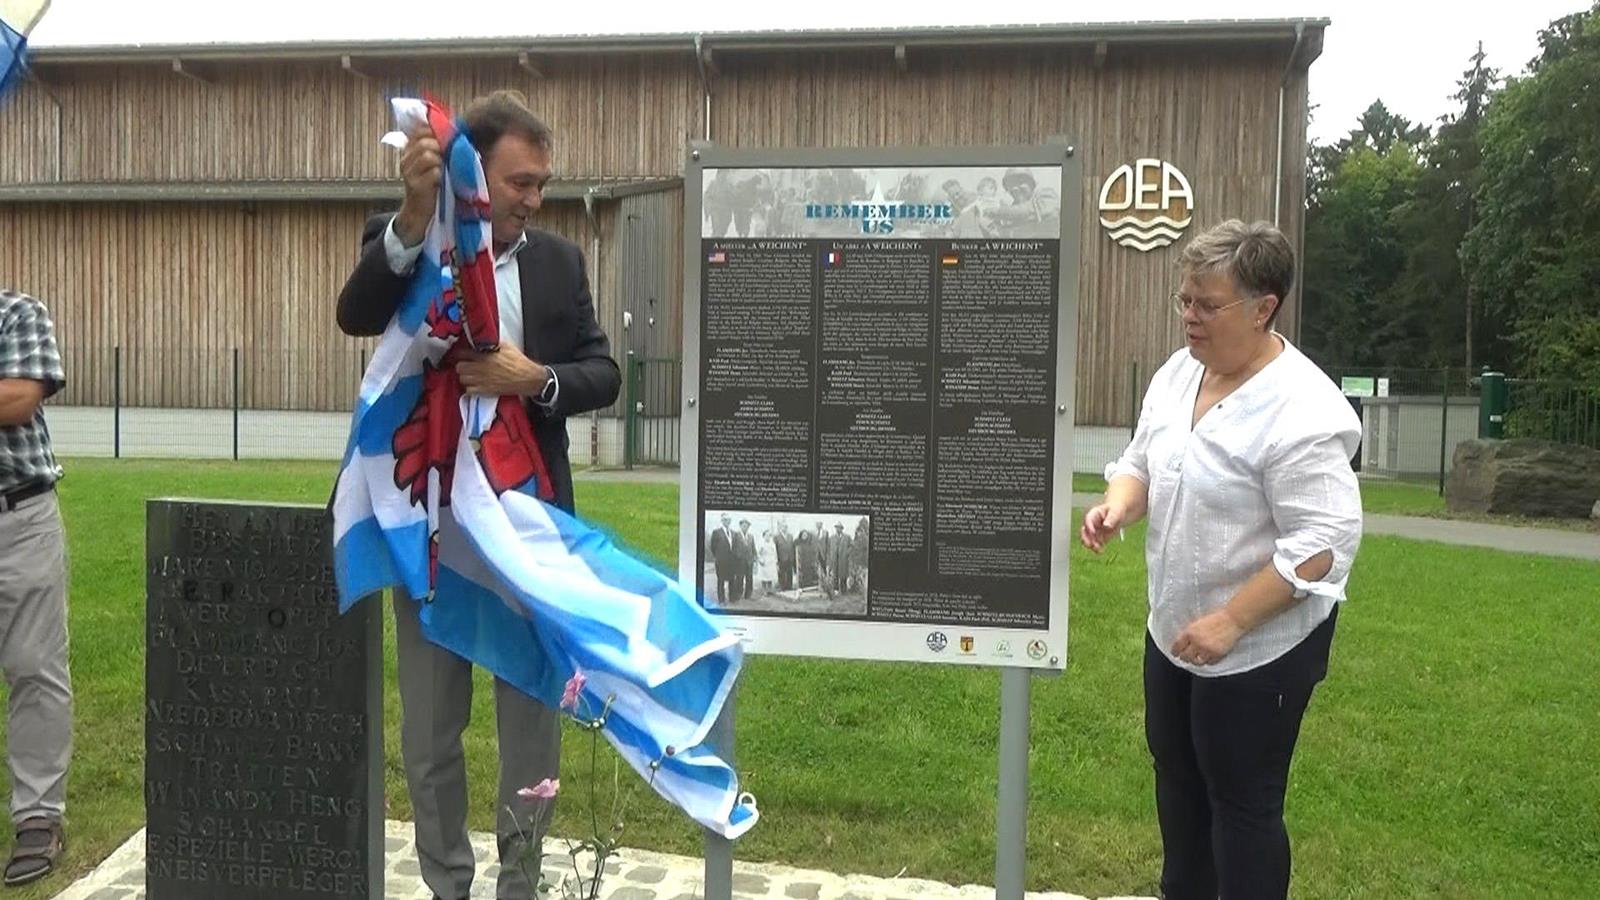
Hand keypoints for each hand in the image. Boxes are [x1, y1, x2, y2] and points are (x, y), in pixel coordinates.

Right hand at [393, 125, 441, 245]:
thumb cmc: (430, 187)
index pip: (419, 131)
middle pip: (424, 143)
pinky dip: (442, 175)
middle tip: (451, 156)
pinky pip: (434, 173)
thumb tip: (456, 133)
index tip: (449, 139)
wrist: (418, 214)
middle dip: (442, 147)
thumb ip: (437, 150)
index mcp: (408, 151)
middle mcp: (406, 160)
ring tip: (446, 169)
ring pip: (428, 156)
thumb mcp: (431, 166)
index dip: (436, 132)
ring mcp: (409, 173)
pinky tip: (443, 181)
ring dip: (442, 161)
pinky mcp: (416, 187)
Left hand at [455, 346, 548, 397]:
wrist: (527, 378)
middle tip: (466, 364)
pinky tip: (475, 384)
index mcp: (484, 355)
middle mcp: (480, 368)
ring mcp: (482, 380)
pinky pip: (468, 390)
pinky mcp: (485, 391)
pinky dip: (470, 387)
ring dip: (465, 376)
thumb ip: (492, 343)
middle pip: (459, 367)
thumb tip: (484, 339)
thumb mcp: (506, 346)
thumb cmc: (518, 362)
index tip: (462, 354)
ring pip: (462, 379)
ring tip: (470, 374)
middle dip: (462, 365)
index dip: (461, 353)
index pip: (462, 353)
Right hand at [1080, 503, 1124, 552]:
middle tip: (1090, 544)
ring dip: (1091, 545)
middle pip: (1084, 531)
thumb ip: (1111, 518)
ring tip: (1098, 549)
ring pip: (1088, 539)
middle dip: (1086, 538)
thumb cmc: (1116, 510)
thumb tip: (1106, 526)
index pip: (1088, 519)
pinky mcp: (1098, 538)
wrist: (1119, 514)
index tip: (1093, 532)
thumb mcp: (1115, 512)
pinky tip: (1100, 551)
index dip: (1089, 526)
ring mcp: (1094, 531)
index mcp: (1094, 514)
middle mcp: (1091, 523)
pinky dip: (1096, 548)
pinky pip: (1095, 544)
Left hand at [1170, 609, 1245, 666]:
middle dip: (1185, 657)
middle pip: (1185, 657)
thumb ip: (1190, 633)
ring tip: (1197, 658)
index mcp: (1189, 633)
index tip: (1175, 653)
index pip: (1177, 647)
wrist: (1232, 620)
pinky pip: (1209, 663)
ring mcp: (1207, 650)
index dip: (1175, 651)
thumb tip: (1182, 642)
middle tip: (1186, 657)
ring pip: (1196, 662)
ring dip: (1196, 661)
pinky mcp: (1217, 655)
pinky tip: (1208, 657)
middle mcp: (1197, 642)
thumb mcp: (1197, 623)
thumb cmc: (1217, 618)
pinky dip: (1208, 661)